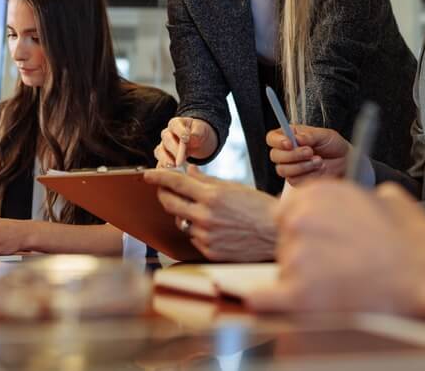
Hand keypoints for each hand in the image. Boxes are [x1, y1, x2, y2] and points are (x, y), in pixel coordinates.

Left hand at [143, 166, 277, 261]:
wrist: (275, 234)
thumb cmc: (259, 208)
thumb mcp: (234, 188)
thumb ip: (207, 181)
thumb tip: (189, 171)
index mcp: (212, 197)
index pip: (176, 183)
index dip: (159, 176)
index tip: (149, 175)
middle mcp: (205, 217)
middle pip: (170, 203)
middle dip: (164, 193)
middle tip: (166, 189)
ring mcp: (206, 237)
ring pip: (181, 222)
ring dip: (184, 213)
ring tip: (201, 210)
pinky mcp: (209, 252)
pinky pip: (193, 237)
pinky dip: (196, 230)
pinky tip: (212, 226)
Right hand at [155, 117, 216, 166]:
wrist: (198, 142)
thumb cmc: (199, 133)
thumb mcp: (202, 130)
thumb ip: (197, 132)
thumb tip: (192, 137)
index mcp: (176, 123)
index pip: (174, 125)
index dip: (180, 131)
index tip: (186, 138)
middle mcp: (167, 134)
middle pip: (166, 139)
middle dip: (174, 148)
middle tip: (181, 157)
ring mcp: (163, 147)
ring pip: (160, 151)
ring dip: (165, 159)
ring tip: (173, 166)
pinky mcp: (163, 159)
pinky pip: (159, 163)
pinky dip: (162, 169)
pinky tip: (167, 174)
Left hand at [246, 181, 424, 326]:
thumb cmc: (412, 239)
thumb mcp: (383, 196)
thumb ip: (355, 198)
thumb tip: (358, 205)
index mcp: (316, 194)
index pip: (287, 215)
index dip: (304, 233)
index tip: (318, 245)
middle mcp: (299, 221)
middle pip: (285, 244)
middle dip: (305, 257)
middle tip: (336, 268)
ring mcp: (296, 258)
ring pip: (283, 272)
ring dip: (302, 281)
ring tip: (338, 287)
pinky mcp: (298, 295)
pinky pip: (264, 301)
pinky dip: (271, 304)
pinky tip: (285, 306)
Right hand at [267, 125, 349, 184]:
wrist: (345, 161)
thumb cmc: (334, 145)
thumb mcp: (324, 135)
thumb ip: (310, 136)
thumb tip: (297, 139)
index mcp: (290, 136)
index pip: (272, 138)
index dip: (277, 141)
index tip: (289, 143)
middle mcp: (287, 151)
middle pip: (275, 155)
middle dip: (293, 155)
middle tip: (310, 151)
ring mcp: (290, 166)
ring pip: (282, 169)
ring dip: (301, 165)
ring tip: (318, 160)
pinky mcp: (296, 179)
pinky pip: (293, 180)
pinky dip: (307, 174)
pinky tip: (318, 168)